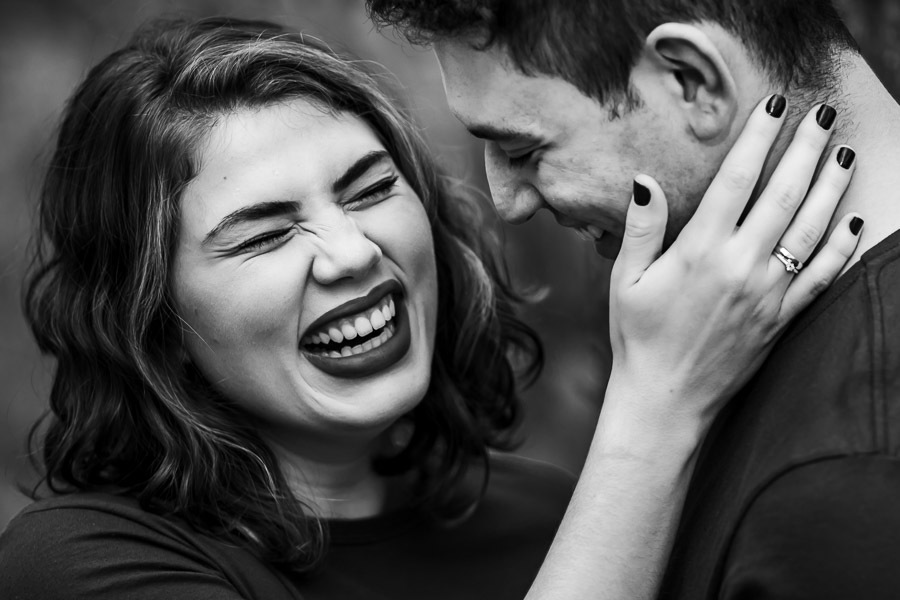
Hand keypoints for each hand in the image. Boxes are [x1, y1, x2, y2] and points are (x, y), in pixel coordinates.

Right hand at [607, 96, 860, 428]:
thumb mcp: (626, 279)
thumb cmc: (638, 337)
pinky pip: (822, 276)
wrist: (665, 400)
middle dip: (806, 148)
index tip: (776, 104)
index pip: (737, 180)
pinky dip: (842, 246)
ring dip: (832, 186)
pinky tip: (852, 220)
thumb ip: (642, 228)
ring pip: (812, 229)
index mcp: (701, 251)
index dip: (759, 137)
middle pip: (785, 194)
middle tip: (823, 113)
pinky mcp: (782, 318)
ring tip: (844, 152)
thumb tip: (647, 180)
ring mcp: (768, 293)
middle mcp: (741, 266)